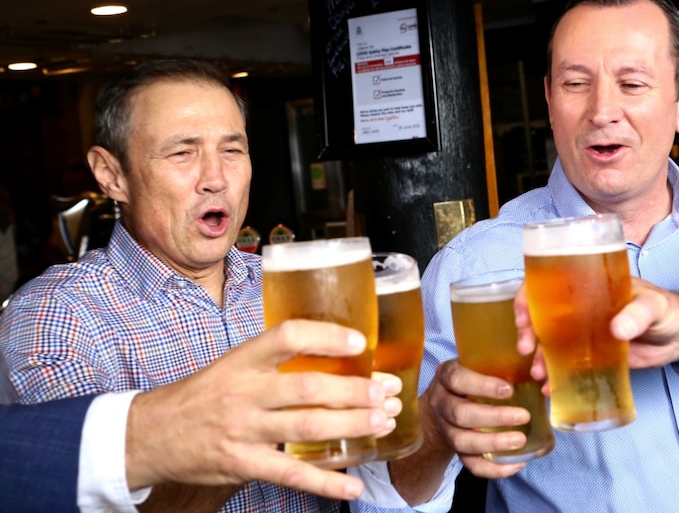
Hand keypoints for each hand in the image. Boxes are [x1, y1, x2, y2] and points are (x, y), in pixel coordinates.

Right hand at [125, 321, 401, 500]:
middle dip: (355, 390)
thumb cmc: (201, 396)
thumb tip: (327, 354)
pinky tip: (354, 483)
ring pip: (307, 426)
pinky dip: (326, 482)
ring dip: (351, 425)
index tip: (359, 340)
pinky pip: (291, 474)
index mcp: (242, 360)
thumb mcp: (230, 366)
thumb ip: (272, 362)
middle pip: (308, 387)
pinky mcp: (242, 464)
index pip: (287, 336)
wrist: (149, 434)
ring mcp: (243, 430)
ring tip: (383, 422)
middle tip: (388, 392)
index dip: (326, 335)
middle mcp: (244, 392)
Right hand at [421, 359, 528, 478]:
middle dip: (494, 417)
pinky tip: (515, 464)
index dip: (482, 386)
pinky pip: (469, 464)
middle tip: (523, 416)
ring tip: (520, 441)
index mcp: (446, 376)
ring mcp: (445, 429)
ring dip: (493, 443)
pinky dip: (493, 469)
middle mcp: (440, 403)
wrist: (442, 404)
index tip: (509, 390)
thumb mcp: (475, 364)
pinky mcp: (454, 450)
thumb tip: (537, 371)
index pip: (457, 379)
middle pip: (460, 414)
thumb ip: (497, 365)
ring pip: (462, 441)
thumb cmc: (469, 378)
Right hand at [515, 278, 678, 373]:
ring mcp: (583, 331)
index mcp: (588, 284)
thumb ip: (638, 313)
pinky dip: (555, 374)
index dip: (528, 297)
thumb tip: (617, 329)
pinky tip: (550, 387)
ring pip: (549, 341)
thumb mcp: (655, 306)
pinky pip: (566, 363)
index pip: (547, 283)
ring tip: (539, 373)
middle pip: (540, 313)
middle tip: (527, 349)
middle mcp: (580, 307)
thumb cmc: (669, 310)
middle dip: (527, 330)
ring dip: (539, 356)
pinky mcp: (591, 355)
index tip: (522, 316)